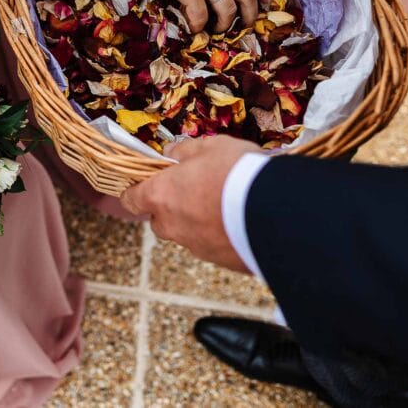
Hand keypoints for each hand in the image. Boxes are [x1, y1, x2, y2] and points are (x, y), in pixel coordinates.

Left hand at [120, 135, 262, 272]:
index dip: (136, 190)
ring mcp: (196, 247)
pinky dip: (220, 235)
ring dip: (197, 221)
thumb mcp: (210, 146)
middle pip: (159, 220)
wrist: (276, 213)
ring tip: (224, 204)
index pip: (131, 199)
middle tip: (194, 189)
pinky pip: (213, 246)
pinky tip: (240, 220)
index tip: (146, 183)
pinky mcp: (221, 261)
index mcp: (161, 196)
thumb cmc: (236, 172)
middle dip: (170, 207)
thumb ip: (185, 150)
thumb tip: (171, 154)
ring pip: (186, 234)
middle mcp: (172, 226)